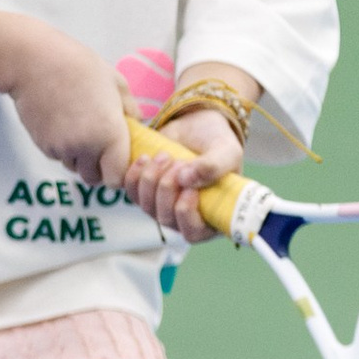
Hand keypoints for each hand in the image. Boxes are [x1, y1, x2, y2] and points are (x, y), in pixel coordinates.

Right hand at [5, 28, 132, 187]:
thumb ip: (131, 109)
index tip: (119, 160)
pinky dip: (63, 148)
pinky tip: (63, 122)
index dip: (119, 173)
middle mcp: (85, 147)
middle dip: (99, 168)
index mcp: (110, 133)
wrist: (34, 62)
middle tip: (101, 147)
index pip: (117, 178)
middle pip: (94, 178)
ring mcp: (61, 148)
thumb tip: (137, 125)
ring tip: (81, 128)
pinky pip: (58, 156)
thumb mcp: (116, 82)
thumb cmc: (79, 66)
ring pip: (75, 167)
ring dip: (80, 158)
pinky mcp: (43, 145)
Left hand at [125, 111, 245, 245]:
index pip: (193, 232)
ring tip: (165, 156)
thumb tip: (186, 180)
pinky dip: (135, 176)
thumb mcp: (226, 151)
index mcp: (210, 216)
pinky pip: (132, 194)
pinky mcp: (146, 192)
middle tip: (180, 162)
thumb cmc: (217, 143)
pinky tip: (146, 158)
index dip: (186, 215)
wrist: (195, 126)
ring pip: (147, 207)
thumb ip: (214, 166)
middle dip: (168, 189)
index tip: (190, 189)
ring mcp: (162, 206)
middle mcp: (185, 217)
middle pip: (166, 219)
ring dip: (152, 180)